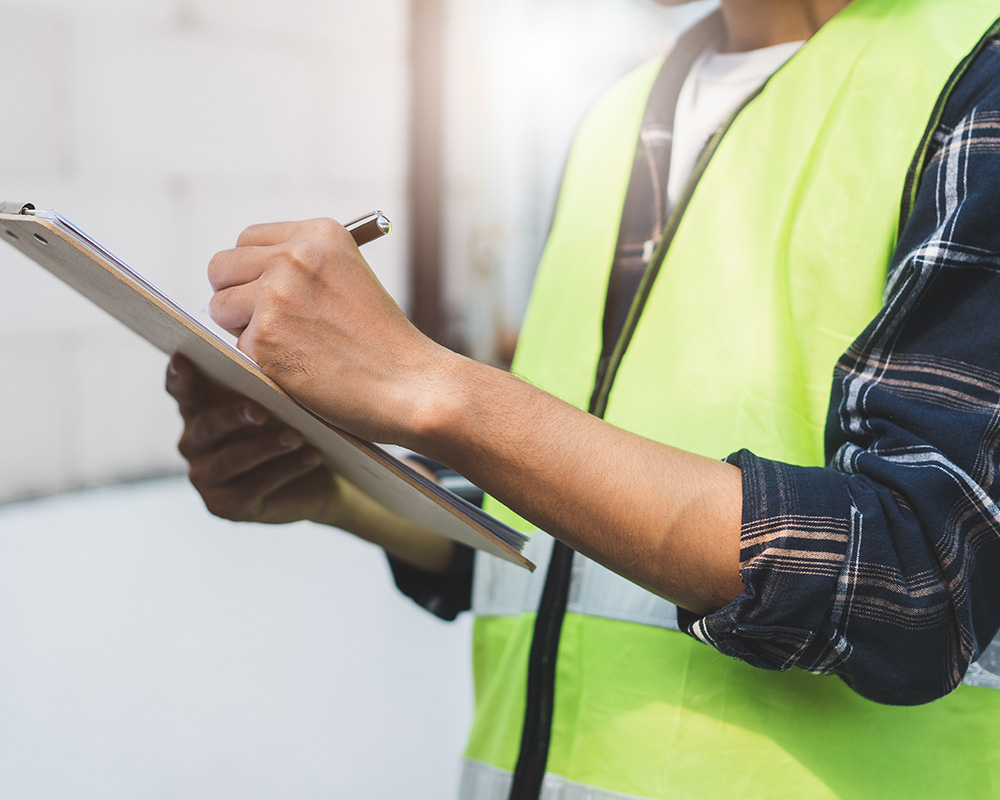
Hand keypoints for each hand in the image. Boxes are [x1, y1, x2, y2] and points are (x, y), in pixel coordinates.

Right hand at [165, 353, 341, 524]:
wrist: (317, 481)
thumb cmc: (288, 430)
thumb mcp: (277, 405)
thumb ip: (262, 385)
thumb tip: (273, 363)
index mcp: (199, 410)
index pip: (181, 390)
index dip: (178, 377)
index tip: (183, 360)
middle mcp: (193, 443)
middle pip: (208, 425)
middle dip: (234, 416)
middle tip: (262, 410)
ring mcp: (205, 477)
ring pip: (232, 459)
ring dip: (265, 446)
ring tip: (296, 437)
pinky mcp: (225, 506)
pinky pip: (252, 488)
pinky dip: (285, 470)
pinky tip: (311, 457)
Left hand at [206, 217, 451, 445]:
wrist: (412, 385)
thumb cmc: (384, 343)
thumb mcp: (350, 279)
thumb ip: (302, 268)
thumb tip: (243, 280)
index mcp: (320, 235)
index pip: (248, 239)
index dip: (253, 272)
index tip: (271, 295)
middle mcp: (295, 256)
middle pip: (222, 267)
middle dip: (235, 297)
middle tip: (266, 325)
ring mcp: (277, 296)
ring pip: (220, 308)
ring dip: (243, 331)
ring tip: (291, 348)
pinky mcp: (265, 338)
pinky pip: (235, 348)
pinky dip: (261, 365)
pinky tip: (300, 370)